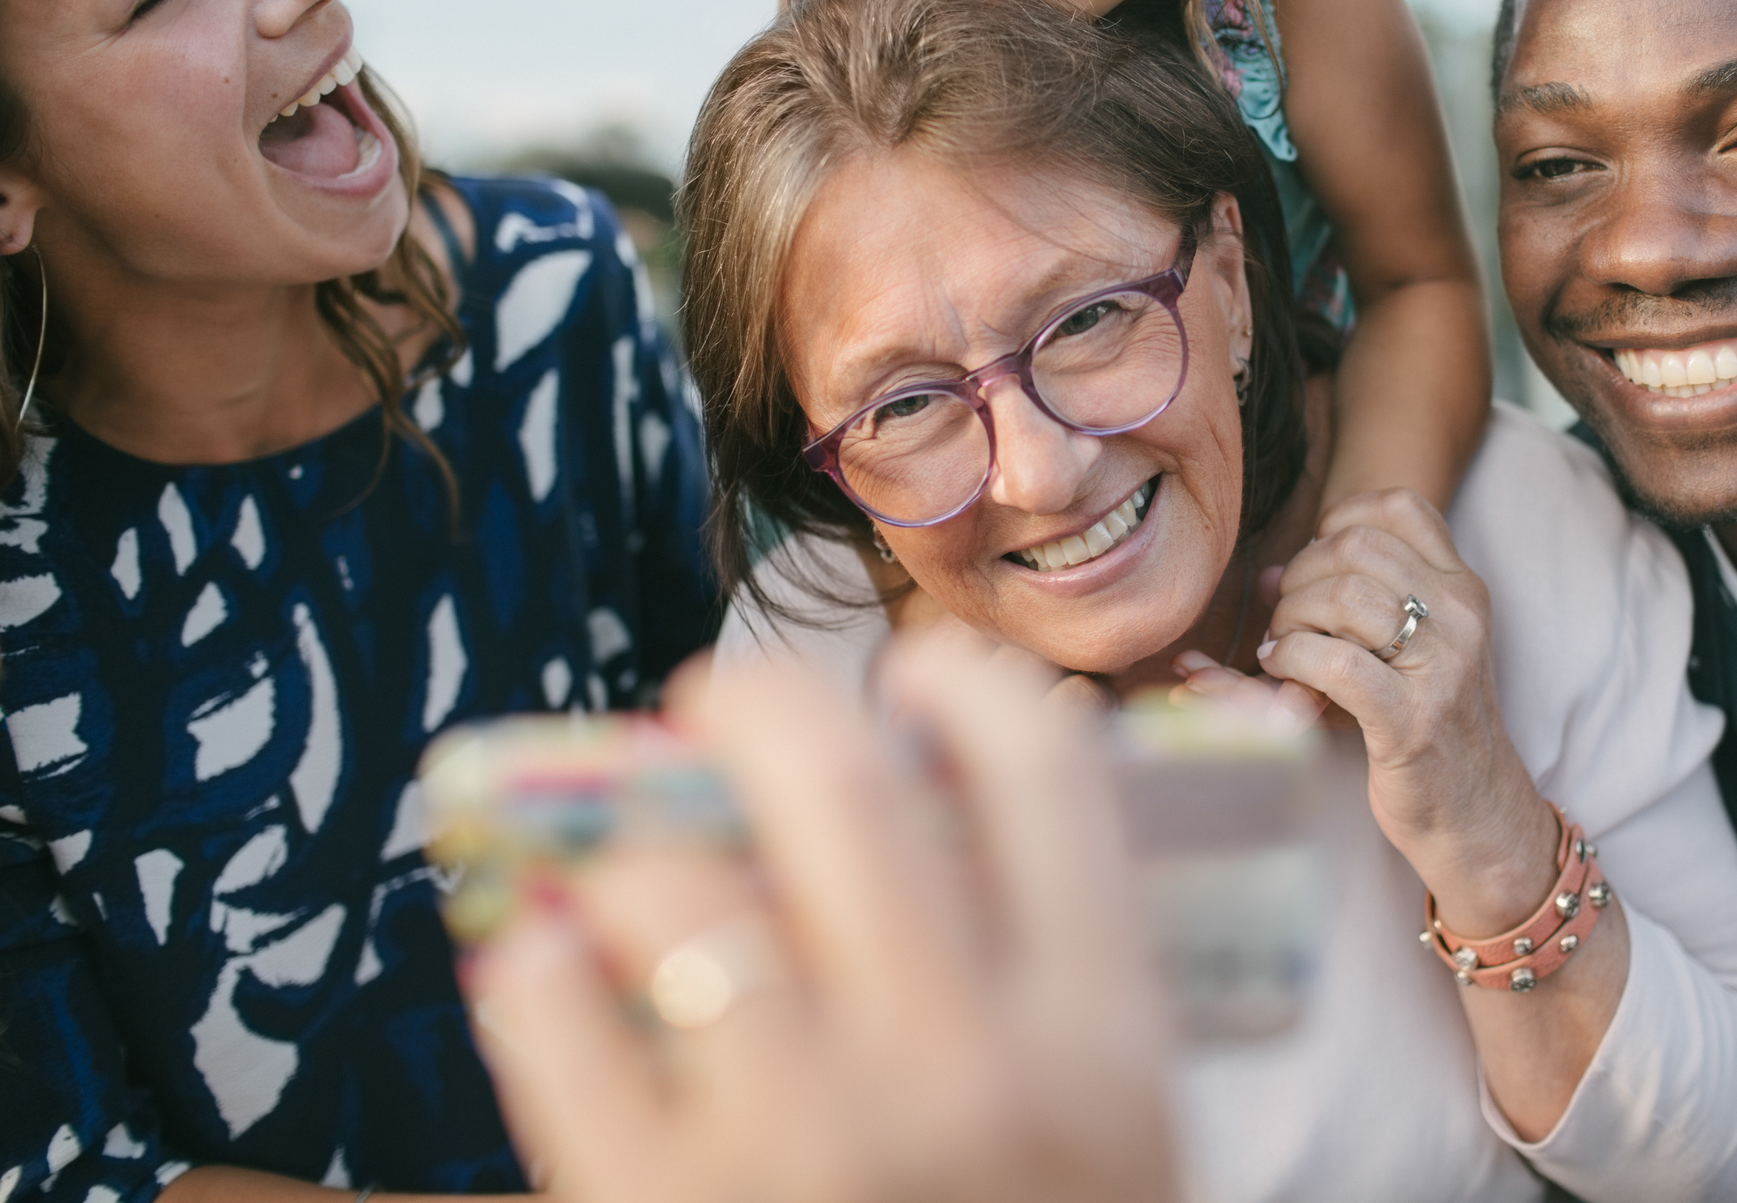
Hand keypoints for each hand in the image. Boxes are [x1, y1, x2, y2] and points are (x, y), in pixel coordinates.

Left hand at [465, 636, 1177, 1202]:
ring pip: (677, 893)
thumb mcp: (1112, 1142)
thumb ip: (1054, 986)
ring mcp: (801, 1147)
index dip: (971, 689)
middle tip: (722, 699)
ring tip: (631, 854)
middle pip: (841, 790)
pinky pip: (554, 1032)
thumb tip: (923, 800)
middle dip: (768, 703)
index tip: (921, 678)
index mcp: (1098, 1043)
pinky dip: (534, 969)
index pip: (1047, 776)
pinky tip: (545, 959)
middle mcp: (956, 1072)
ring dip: (638, 842)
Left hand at [1179, 489, 1557, 936]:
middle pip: (1355, 546)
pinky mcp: (1411, 720)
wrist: (1476, 813)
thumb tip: (1271, 573)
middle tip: (1286, 617)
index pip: (1396, 506)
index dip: (1337, 523)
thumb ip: (1353, 599)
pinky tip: (1282, 670)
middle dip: (1300, 576)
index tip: (1316, 567)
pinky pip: (1334, 662)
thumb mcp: (1411, 649)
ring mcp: (1440, 667)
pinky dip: (1292, 658)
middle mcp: (1461, 616)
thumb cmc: (1428, 725)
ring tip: (1282, 647)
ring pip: (1342, 595)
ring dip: (1290, 617)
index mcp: (1462, 588)